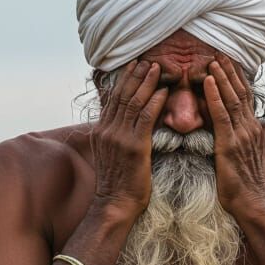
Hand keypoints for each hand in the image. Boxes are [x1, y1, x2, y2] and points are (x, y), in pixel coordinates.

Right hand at [90, 59, 166, 221]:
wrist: (115, 204)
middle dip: (134, 75)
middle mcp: (107, 130)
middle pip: (122, 95)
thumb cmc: (118, 183)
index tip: (134, 66)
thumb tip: (123, 123)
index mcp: (101, 131)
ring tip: (156, 68)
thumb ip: (115, 136)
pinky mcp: (134, 147)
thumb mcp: (110, 154)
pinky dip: (154, 103)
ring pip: (133, 103)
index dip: (124, 80)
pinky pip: (145, 119)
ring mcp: (119, 138)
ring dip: (146, 83)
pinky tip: (163, 91)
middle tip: (146, 60)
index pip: (113, 99)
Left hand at [203, 55, 264, 218]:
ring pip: (231, 98)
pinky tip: (207, 81)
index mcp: (251, 129)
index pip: (244, 97)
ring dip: (221, 76)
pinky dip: (214, 95)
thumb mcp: (240, 156)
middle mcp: (249, 128)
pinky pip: (221, 114)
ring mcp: (241, 135)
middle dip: (229, 71)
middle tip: (219, 51)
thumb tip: (225, 130)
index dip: (236, 78)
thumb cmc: (242, 185)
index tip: (227, 61)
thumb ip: (234, 138)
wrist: (251, 203)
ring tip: (212, 58)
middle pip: (240, 92)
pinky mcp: (229, 144)